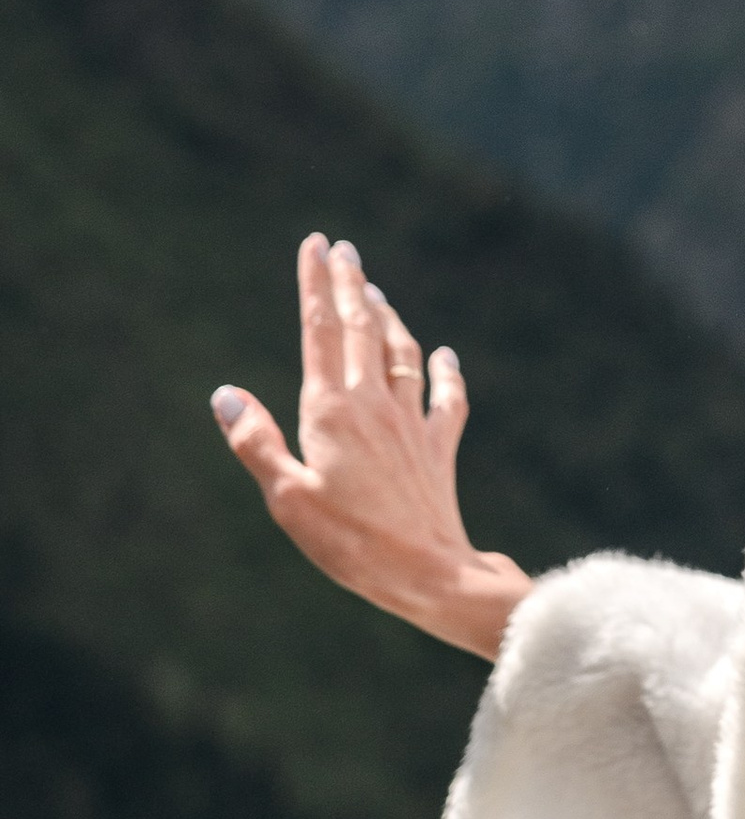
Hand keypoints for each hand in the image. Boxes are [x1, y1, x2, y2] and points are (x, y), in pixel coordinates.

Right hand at [210, 235, 529, 659]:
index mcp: (332, 411)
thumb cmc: (350, 542)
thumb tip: (225, 393)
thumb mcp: (287, 498)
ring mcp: (412, 424)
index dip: (316, 285)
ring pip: (402, 354)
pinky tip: (445, 356)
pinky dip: (446, 372)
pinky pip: (446, 399)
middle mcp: (375, 405)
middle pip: (362, 330)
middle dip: (351, 284)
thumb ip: (256, 442)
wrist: (429, 573)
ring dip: (388, 318)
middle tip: (343, 247)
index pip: (320, 332)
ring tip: (376, 291)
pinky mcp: (439, 449)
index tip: (314, 244)